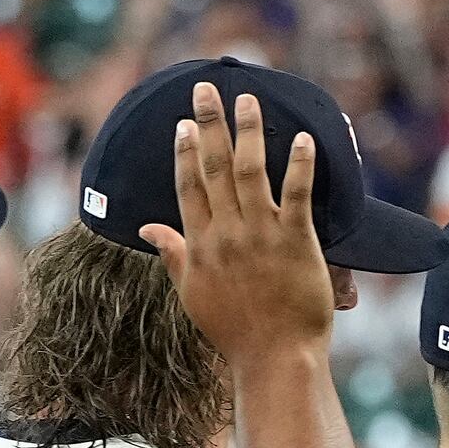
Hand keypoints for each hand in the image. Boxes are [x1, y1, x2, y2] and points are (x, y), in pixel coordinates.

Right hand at [139, 84, 333, 354]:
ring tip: (249, 99)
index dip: (186, 151)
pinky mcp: (296, 243)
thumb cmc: (235, 331)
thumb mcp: (192, 293)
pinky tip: (303, 139)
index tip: (185, 122)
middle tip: (207, 89)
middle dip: (209, 123)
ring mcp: (261, 236)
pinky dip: (299, 166)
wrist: (275, 358)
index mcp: (200, 243)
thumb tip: (144, 230)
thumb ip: (172, 254)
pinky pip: (296, 195)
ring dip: (248, 131)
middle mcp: (226, 233)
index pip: (188, 185)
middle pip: (213, 167)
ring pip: (249, 171)